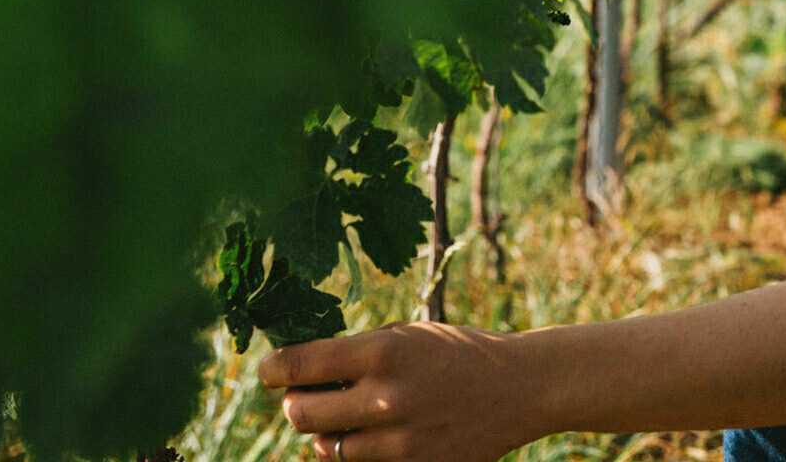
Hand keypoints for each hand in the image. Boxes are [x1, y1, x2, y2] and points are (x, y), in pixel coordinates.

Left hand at [259, 322, 534, 460]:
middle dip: (295, 404)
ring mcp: (399, 441)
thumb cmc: (457, 352)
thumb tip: (300, 368)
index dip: (272, 369)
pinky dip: (355, 454)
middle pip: (299, 415)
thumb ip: (357, 352)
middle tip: (305, 397)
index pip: (299, 365)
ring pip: (325, 449)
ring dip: (324, 434)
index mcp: (382, 352)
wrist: (518, 387)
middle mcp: (385, 398)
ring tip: (345, 417)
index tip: (267, 371)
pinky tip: (370, 436)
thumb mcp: (408, 335)